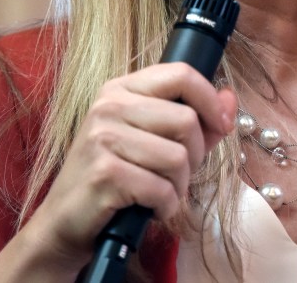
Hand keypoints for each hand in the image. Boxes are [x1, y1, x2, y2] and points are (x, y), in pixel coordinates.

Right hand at [21, 62, 235, 271]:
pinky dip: (165, 206)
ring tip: (160, 193)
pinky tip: (150, 208)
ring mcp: (103, 138)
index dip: (210, 100)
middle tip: (176, 174)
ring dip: (179, 186)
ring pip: (178, 157)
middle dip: (195, 155)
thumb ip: (197, 119)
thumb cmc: (116, 176)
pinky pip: (161, 189)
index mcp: (122, 88)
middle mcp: (109, 106)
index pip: (181, 74)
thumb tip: (231, 98)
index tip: (221, 124)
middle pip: (186, 120)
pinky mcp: (103, 174)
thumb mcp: (154, 139)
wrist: (65, 222)